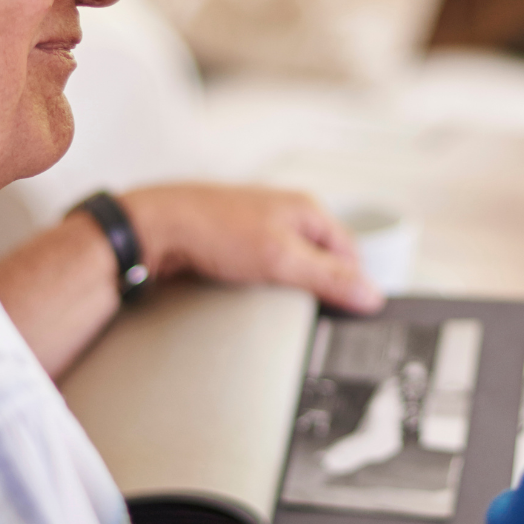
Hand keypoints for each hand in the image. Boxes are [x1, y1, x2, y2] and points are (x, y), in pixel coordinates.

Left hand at [121, 184, 384, 313]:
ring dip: (286, 289)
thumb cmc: (212, 228)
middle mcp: (285, 215)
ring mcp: (259, 229)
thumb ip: (329, 277)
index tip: (349, 314)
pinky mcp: (235, 245)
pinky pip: (262, 272)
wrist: (154, 228)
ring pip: (291, 269)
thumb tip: (370, 294)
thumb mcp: (280, 258)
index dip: (351, 285)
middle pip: (322, 262)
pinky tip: (248, 297)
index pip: (350, 254)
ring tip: (272, 301)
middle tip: (306, 311)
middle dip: (317, 289)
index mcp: (306, 209)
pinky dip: (260, 288)